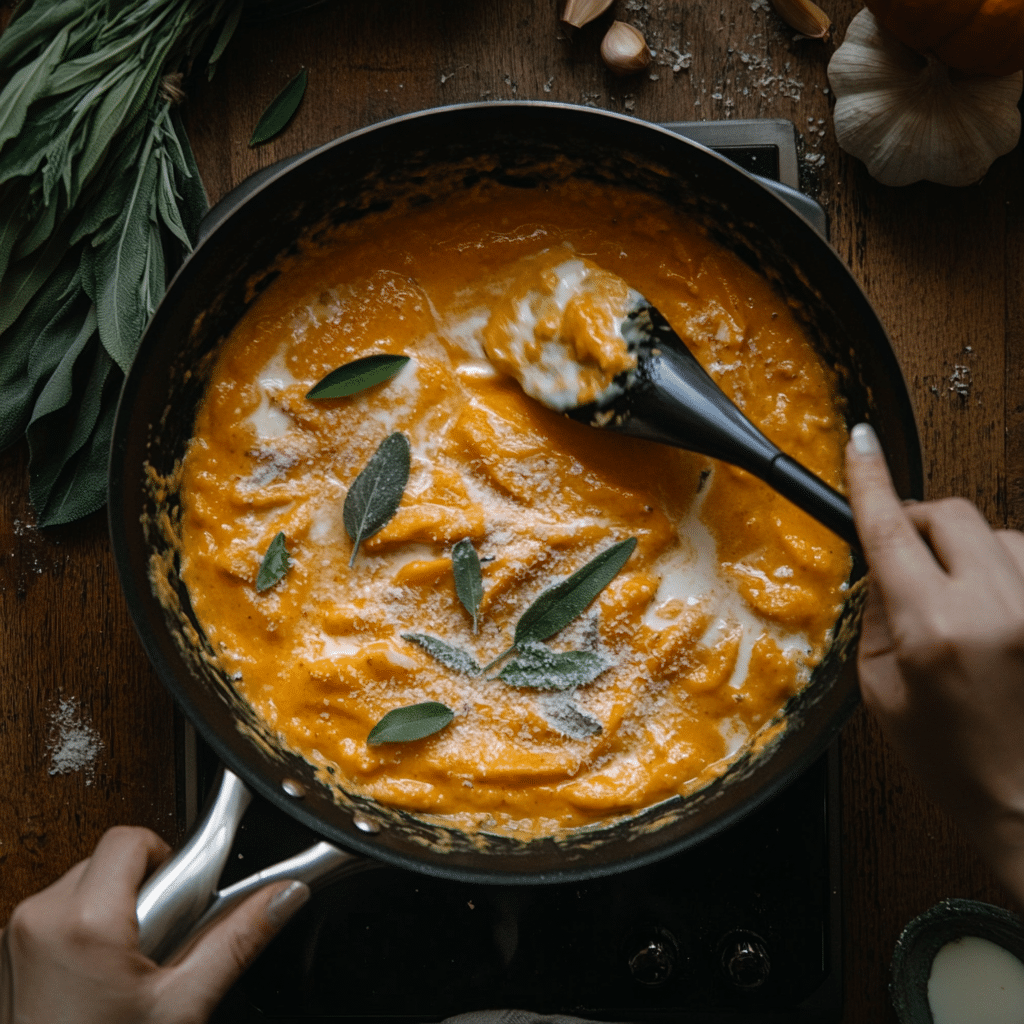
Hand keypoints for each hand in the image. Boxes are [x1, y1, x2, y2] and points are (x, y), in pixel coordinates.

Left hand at [0, 826, 309, 1023]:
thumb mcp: (182, 1005)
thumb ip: (238, 939)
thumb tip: (284, 895)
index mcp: (84, 921)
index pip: (132, 837)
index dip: (169, 858)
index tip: (185, 896)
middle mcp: (41, 917)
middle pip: (110, 860)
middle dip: (146, 890)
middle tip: (162, 942)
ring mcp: (18, 937)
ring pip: (85, 885)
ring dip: (115, 910)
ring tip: (130, 967)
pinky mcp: (10, 954)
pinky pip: (58, 914)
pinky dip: (83, 931)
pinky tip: (99, 977)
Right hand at [846, 423, 1023, 903]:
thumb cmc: (952, 759)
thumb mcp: (882, 688)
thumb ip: (879, 612)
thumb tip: (882, 560)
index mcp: (935, 629)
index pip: (891, 529)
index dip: (869, 479)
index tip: (861, 443)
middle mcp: (997, 609)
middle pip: (950, 513)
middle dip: (919, 522)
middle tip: (907, 557)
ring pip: (995, 532)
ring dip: (967, 552)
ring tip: (963, 604)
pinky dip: (1003, 570)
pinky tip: (996, 610)